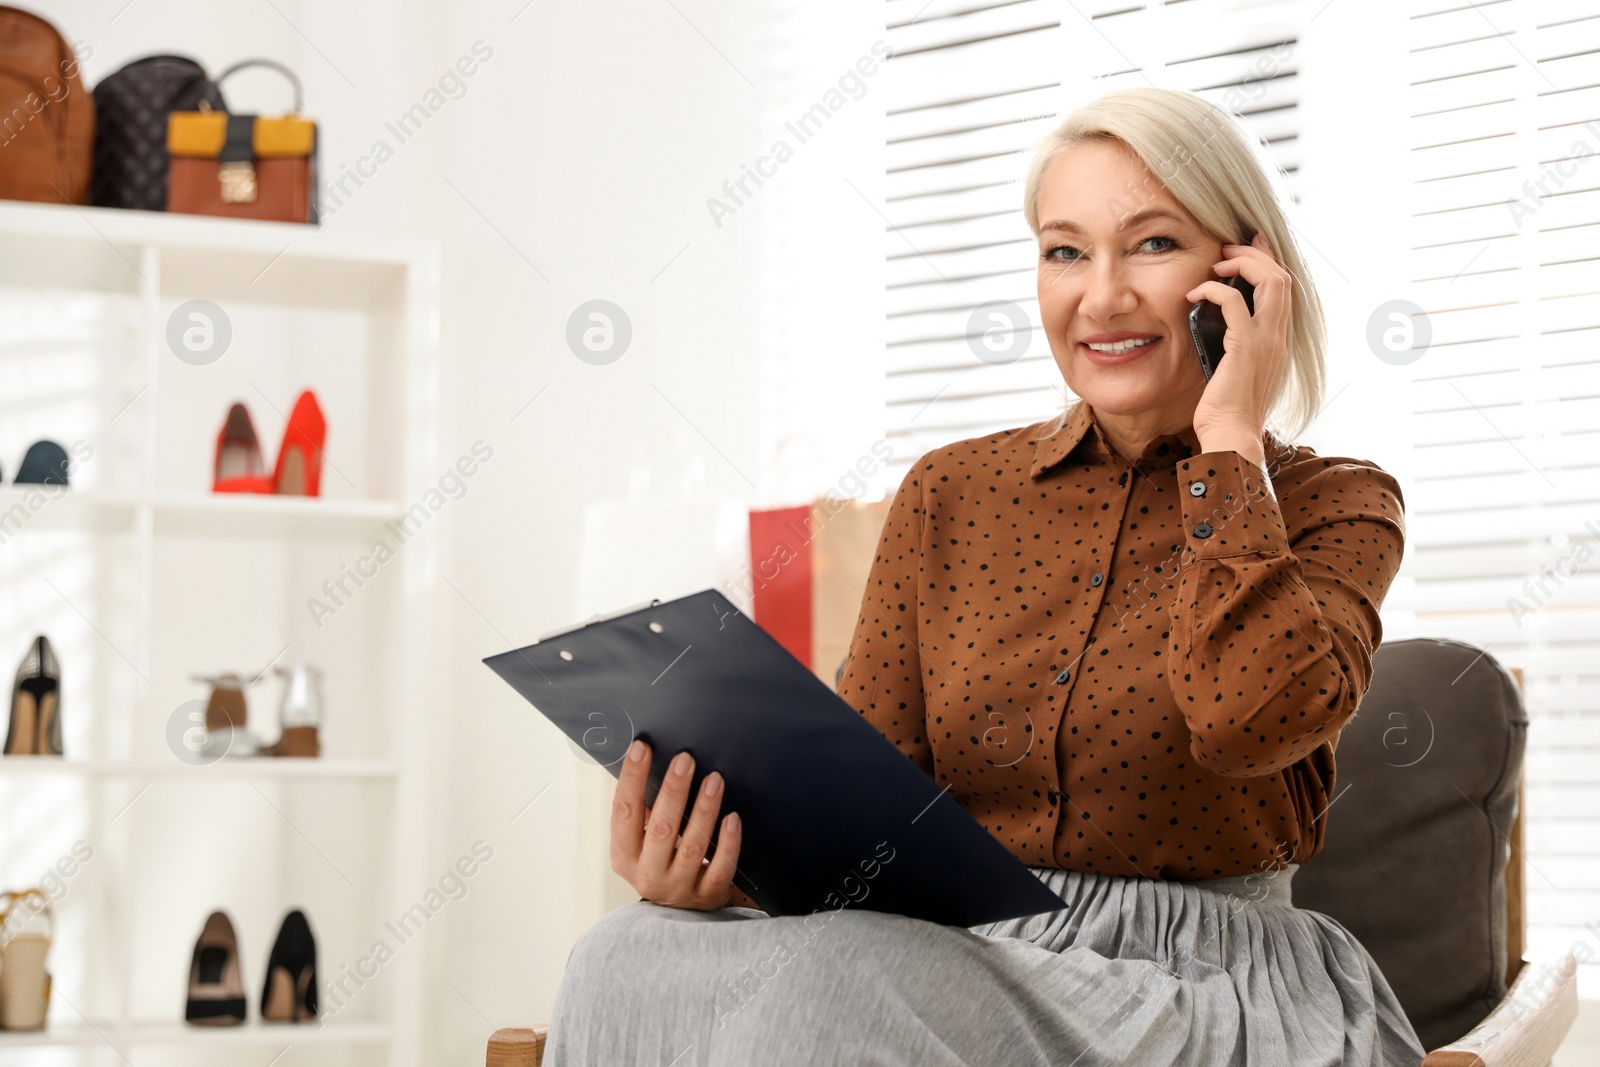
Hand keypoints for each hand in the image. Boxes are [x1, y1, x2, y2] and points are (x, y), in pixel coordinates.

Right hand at [610, 739, 741, 909]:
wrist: (677, 915)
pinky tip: (733, 818)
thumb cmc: (658, 863)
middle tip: (685, 760)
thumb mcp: (639, 843)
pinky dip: (727, 842)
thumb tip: (650, 759)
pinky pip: (720, 868)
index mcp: (625, 855)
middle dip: (673, 791)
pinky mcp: (707, 896)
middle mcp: (648, 874)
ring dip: (704, 809)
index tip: (641, 748)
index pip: (624, 812)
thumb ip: (643, 812)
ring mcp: (679, 888)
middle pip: (660, 829)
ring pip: (692, 846)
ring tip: (714, 779)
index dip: (631, 779)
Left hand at [1185, 231, 1292, 451]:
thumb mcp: (1235, 370)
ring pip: (1271, 281)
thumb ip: (1235, 346)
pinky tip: (1195, 294)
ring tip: (1217, 262)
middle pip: (1283, 277)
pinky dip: (1214, 289)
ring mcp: (1266, 341)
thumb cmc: (1226, 410)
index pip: (1285, 290)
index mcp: (1277, 342)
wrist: (1231, 435)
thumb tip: (1215, 327)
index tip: (1250, 247)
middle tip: (1229, 247)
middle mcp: (1278, 338)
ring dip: (1242, 262)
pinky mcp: (1244, 347)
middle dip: (1256, 253)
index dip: (1269, 262)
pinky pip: (1233, 302)